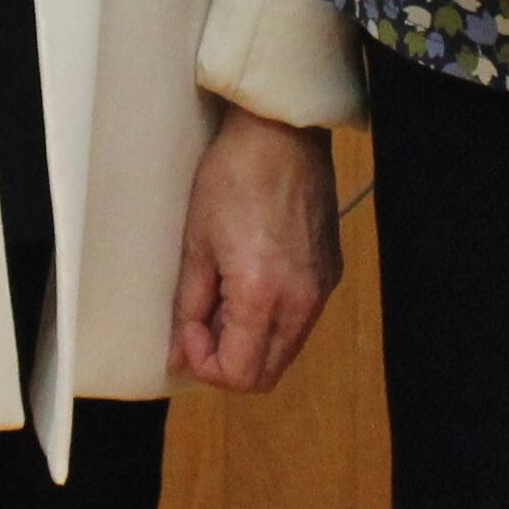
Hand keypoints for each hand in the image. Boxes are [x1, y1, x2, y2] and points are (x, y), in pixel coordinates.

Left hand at [170, 103, 341, 392]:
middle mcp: (302, 301)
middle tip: (200, 326)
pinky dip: (271, 322)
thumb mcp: (196, 243)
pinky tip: (248, 284)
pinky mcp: (330, 274)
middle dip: (227, 363)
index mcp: (263, 294)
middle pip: (267, 375)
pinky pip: (300, 322)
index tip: (186, 332)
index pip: (239, 374)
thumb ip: (188, 308)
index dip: (204, 365)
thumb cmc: (232, 176)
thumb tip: (179, 354)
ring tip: (222, 300)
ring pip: (285, 352)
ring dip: (249, 344)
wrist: (281, 133)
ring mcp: (322, 289)